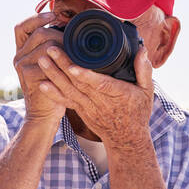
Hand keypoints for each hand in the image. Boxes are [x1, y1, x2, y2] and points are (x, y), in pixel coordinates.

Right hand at [13, 12, 69, 123]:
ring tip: (77, 56)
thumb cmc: (53, 88)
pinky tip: (73, 68)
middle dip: (60, 35)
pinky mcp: (28, 76)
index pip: (22, 27)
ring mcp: (22, 66)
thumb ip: (53, 48)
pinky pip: (49, 62)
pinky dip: (63, 63)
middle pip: (39, 33)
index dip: (37, 18)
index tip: (54, 15)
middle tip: (75, 43)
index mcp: (22, 51)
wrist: (44, 114)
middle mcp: (19, 56)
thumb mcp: (51, 65)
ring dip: (65, 49)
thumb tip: (69, 27)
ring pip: (46, 46)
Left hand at [38, 44, 154, 153]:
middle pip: (78, 83)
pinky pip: (65, 101)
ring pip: (69, 90)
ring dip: (54, 75)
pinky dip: (53, 93)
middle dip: (63, 65)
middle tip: (50, 48)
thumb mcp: (147, 92)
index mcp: (117, 94)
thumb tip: (142, 50)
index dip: (86, 75)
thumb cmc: (137, 113)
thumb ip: (144, 70)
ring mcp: (88, 107)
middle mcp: (100, 101)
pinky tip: (41, 84)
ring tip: (42, 60)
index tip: (73, 66)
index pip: (100, 84)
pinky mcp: (81, 110)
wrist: (126, 139)